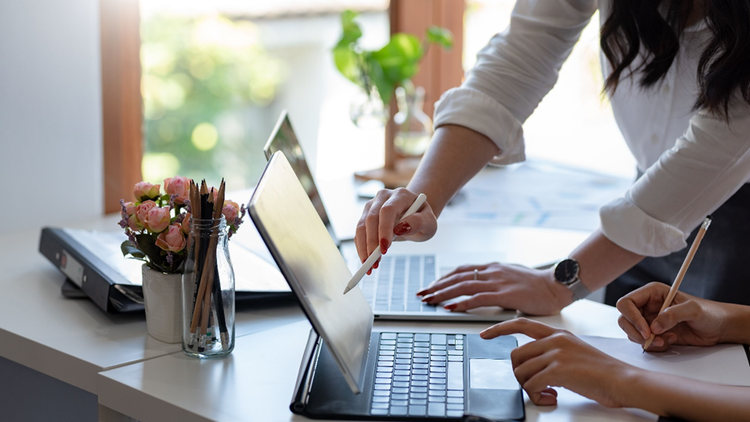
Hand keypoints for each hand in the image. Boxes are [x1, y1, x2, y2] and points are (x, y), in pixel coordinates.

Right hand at [354, 188, 436, 267]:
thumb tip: (400, 228)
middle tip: (375, 262)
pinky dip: (361, 247)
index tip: (384, 249)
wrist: (415, 215)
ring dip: (364, 247)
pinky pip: (359, 233)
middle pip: (371, 218)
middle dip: (371, 242)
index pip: (388, 210)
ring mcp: (372, 205)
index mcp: (401, 195)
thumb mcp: (429, 222)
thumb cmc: (423, 219)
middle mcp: (383, 197)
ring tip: (370, 265)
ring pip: (361, 226)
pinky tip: (367, 260)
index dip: (384, 229)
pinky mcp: (366, 215)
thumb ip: (418, 223)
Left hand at [417, 263, 570, 315]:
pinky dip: (461, 303)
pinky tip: (450, 308)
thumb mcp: (512, 277)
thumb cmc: (538, 284)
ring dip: (443, 294)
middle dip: (437, 286)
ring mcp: (497, 282)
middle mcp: (492, 272)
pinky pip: (477, 298)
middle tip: (422, 294)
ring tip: (429, 300)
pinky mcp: (504, 294)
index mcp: (493, 267)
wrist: (556, 285)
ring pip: (463, 286)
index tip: (432, 285)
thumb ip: (497, 280)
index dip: (444, 278)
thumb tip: (484, 288)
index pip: (462, 270)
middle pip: (457, 277)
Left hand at [481, 318, 638, 407]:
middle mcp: (555, 340)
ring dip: (529, 388)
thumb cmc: (603, 372)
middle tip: (534, 386)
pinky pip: (532, 385)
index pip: (522, 323)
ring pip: (521, 372)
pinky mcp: (558, 369)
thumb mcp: (575, 353)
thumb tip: (534, 368)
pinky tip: (552, 398)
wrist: (623, 380)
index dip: (500, 328)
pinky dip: (538, 396)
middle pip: (515, 355)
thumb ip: (553, 354)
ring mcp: (556, 353)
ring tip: (547, 394)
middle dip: (519, 374)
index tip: (486, 334)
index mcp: (558, 334)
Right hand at [616, 282, 726, 351]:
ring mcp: (650, 320)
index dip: (632, 317)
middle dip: (637, 332)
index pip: (626, 303)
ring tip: (667, 339)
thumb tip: (654, 326)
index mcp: (652, 293)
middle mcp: (647, 306)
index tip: (646, 331)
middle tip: (653, 340)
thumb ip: (673, 315)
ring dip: (647, 341)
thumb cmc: (710, 312)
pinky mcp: (655, 334)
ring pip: (632, 332)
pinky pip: (644, 342)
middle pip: (625, 319)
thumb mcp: (694, 310)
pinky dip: (655, 346)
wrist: (719, 328)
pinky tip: (671, 341)